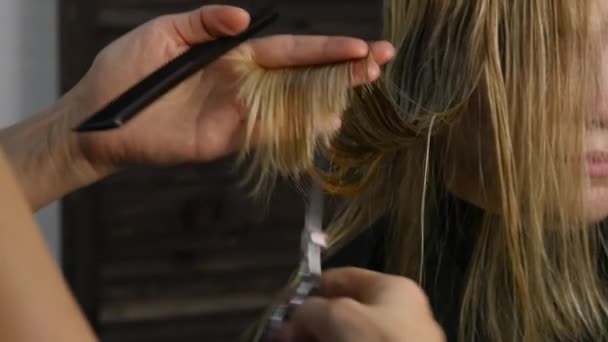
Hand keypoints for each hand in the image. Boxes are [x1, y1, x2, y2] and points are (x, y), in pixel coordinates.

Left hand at [69, 5, 394, 171]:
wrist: (100, 117)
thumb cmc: (125, 70)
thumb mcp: (164, 34)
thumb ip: (205, 23)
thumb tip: (244, 16)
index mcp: (232, 53)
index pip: (289, 49)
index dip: (325, 48)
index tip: (361, 45)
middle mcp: (244, 82)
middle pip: (303, 75)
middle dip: (343, 68)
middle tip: (382, 62)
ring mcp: (240, 112)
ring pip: (295, 104)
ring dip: (331, 97)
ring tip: (368, 87)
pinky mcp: (228, 139)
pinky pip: (270, 133)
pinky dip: (299, 128)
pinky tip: (329, 121)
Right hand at [284, 267, 445, 341]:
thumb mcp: (337, 316)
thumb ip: (309, 309)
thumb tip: (295, 320)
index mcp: (393, 289)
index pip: (340, 279)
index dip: (307, 291)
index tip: (281, 310)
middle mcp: (397, 316)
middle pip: (340, 314)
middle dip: (308, 326)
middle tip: (281, 338)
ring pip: (343, 339)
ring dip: (316, 341)